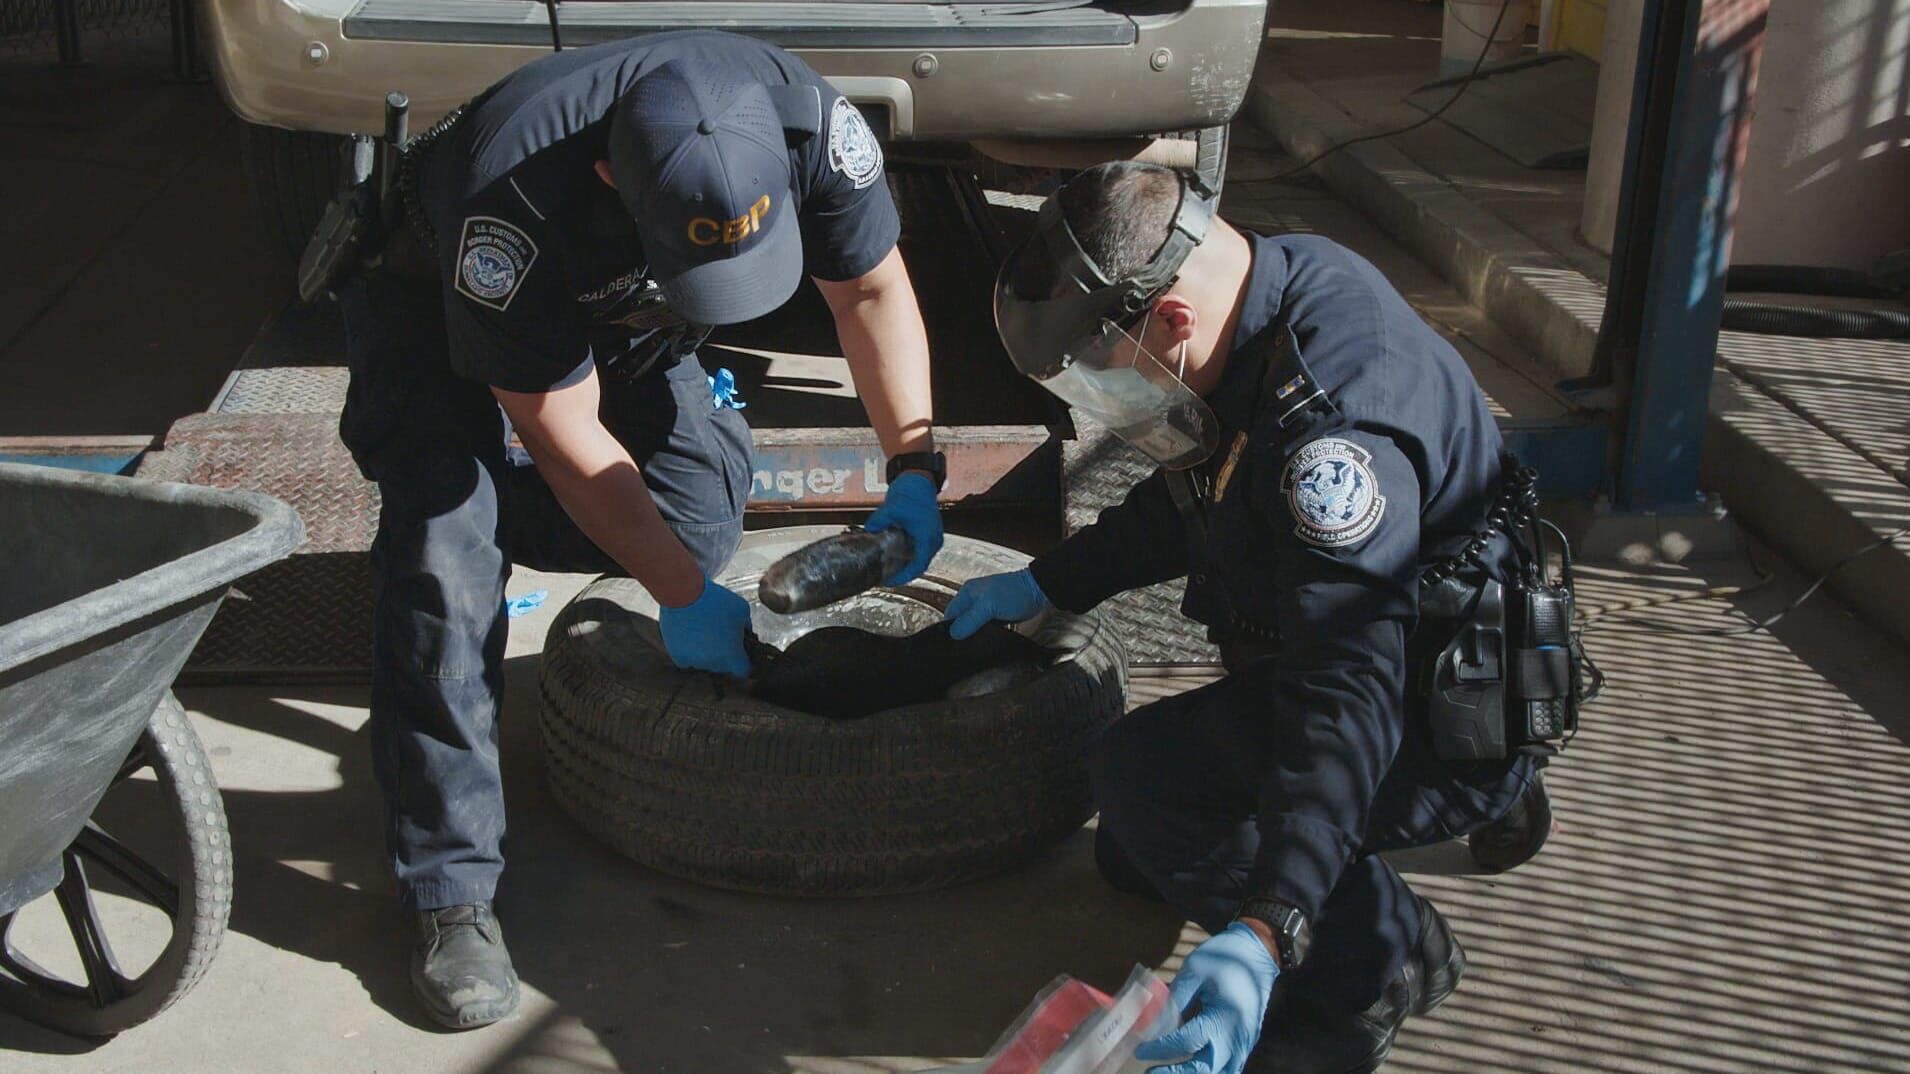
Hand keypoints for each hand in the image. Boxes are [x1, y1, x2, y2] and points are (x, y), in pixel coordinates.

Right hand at [657, 577, 752, 677]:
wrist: (684, 595)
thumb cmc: (715, 601)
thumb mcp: (742, 609)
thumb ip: (747, 626)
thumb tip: (745, 633)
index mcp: (731, 656)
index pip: (743, 670)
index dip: (744, 662)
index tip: (742, 653)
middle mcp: (712, 664)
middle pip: (723, 666)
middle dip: (725, 654)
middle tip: (722, 635)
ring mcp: (694, 662)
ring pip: (705, 662)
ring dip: (707, 652)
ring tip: (704, 631)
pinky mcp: (678, 657)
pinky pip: (689, 659)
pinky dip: (691, 650)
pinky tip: (692, 635)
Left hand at [864, 471, 941, 583]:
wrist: (919, 478)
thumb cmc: (912, 492)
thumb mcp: (893, 507)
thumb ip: (880, 520)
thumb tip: (869, 530)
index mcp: (928, 538)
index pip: (917, 566)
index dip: (903, 577)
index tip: (888, 581)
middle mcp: (933, 540)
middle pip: (918, 565)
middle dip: (901, 573)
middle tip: (883, 578)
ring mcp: (931, 537)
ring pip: (918, 558)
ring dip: (903, 565)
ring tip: (886, 569)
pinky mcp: (926, 533)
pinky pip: (917, 551)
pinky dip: (905, 556)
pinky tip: (891, 556)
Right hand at [943, 569, 1049, 639]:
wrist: (1039, 591)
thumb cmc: (1015, 593)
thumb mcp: (988, 606)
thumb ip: (970, 619)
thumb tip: (954, 634)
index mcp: (967, 593)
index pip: (950, 614)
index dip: (949, 629)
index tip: (952, 644)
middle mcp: (974, 599)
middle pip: (960, 621)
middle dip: (962, 633)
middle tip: (965, 648)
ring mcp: (985, 607)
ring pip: (972, 625)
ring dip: (974, 635)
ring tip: (976, 646)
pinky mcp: (996, 615)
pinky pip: (984, 627)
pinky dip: (985, 634)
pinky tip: (987, 641)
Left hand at [1133, 923, 1280, 1073]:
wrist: (1257, 954)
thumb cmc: (1224, 957)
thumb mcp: (1195, 971)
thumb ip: (1175, 999)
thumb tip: (1152, 1023)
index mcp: (1223, 1017)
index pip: (1186, 1041)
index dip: (1161, 1048)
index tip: (1141, 1050)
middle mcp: (1236, 1037)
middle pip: (1204, 1069)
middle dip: (1175, 1073)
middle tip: (1150, 1072)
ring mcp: (1244, 1044)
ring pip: (1219, 1073)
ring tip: (1168, 1071)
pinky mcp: (1246, 1044)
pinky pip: (1229, 1068)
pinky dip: (1210, 1071)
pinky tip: (1190, 1069)